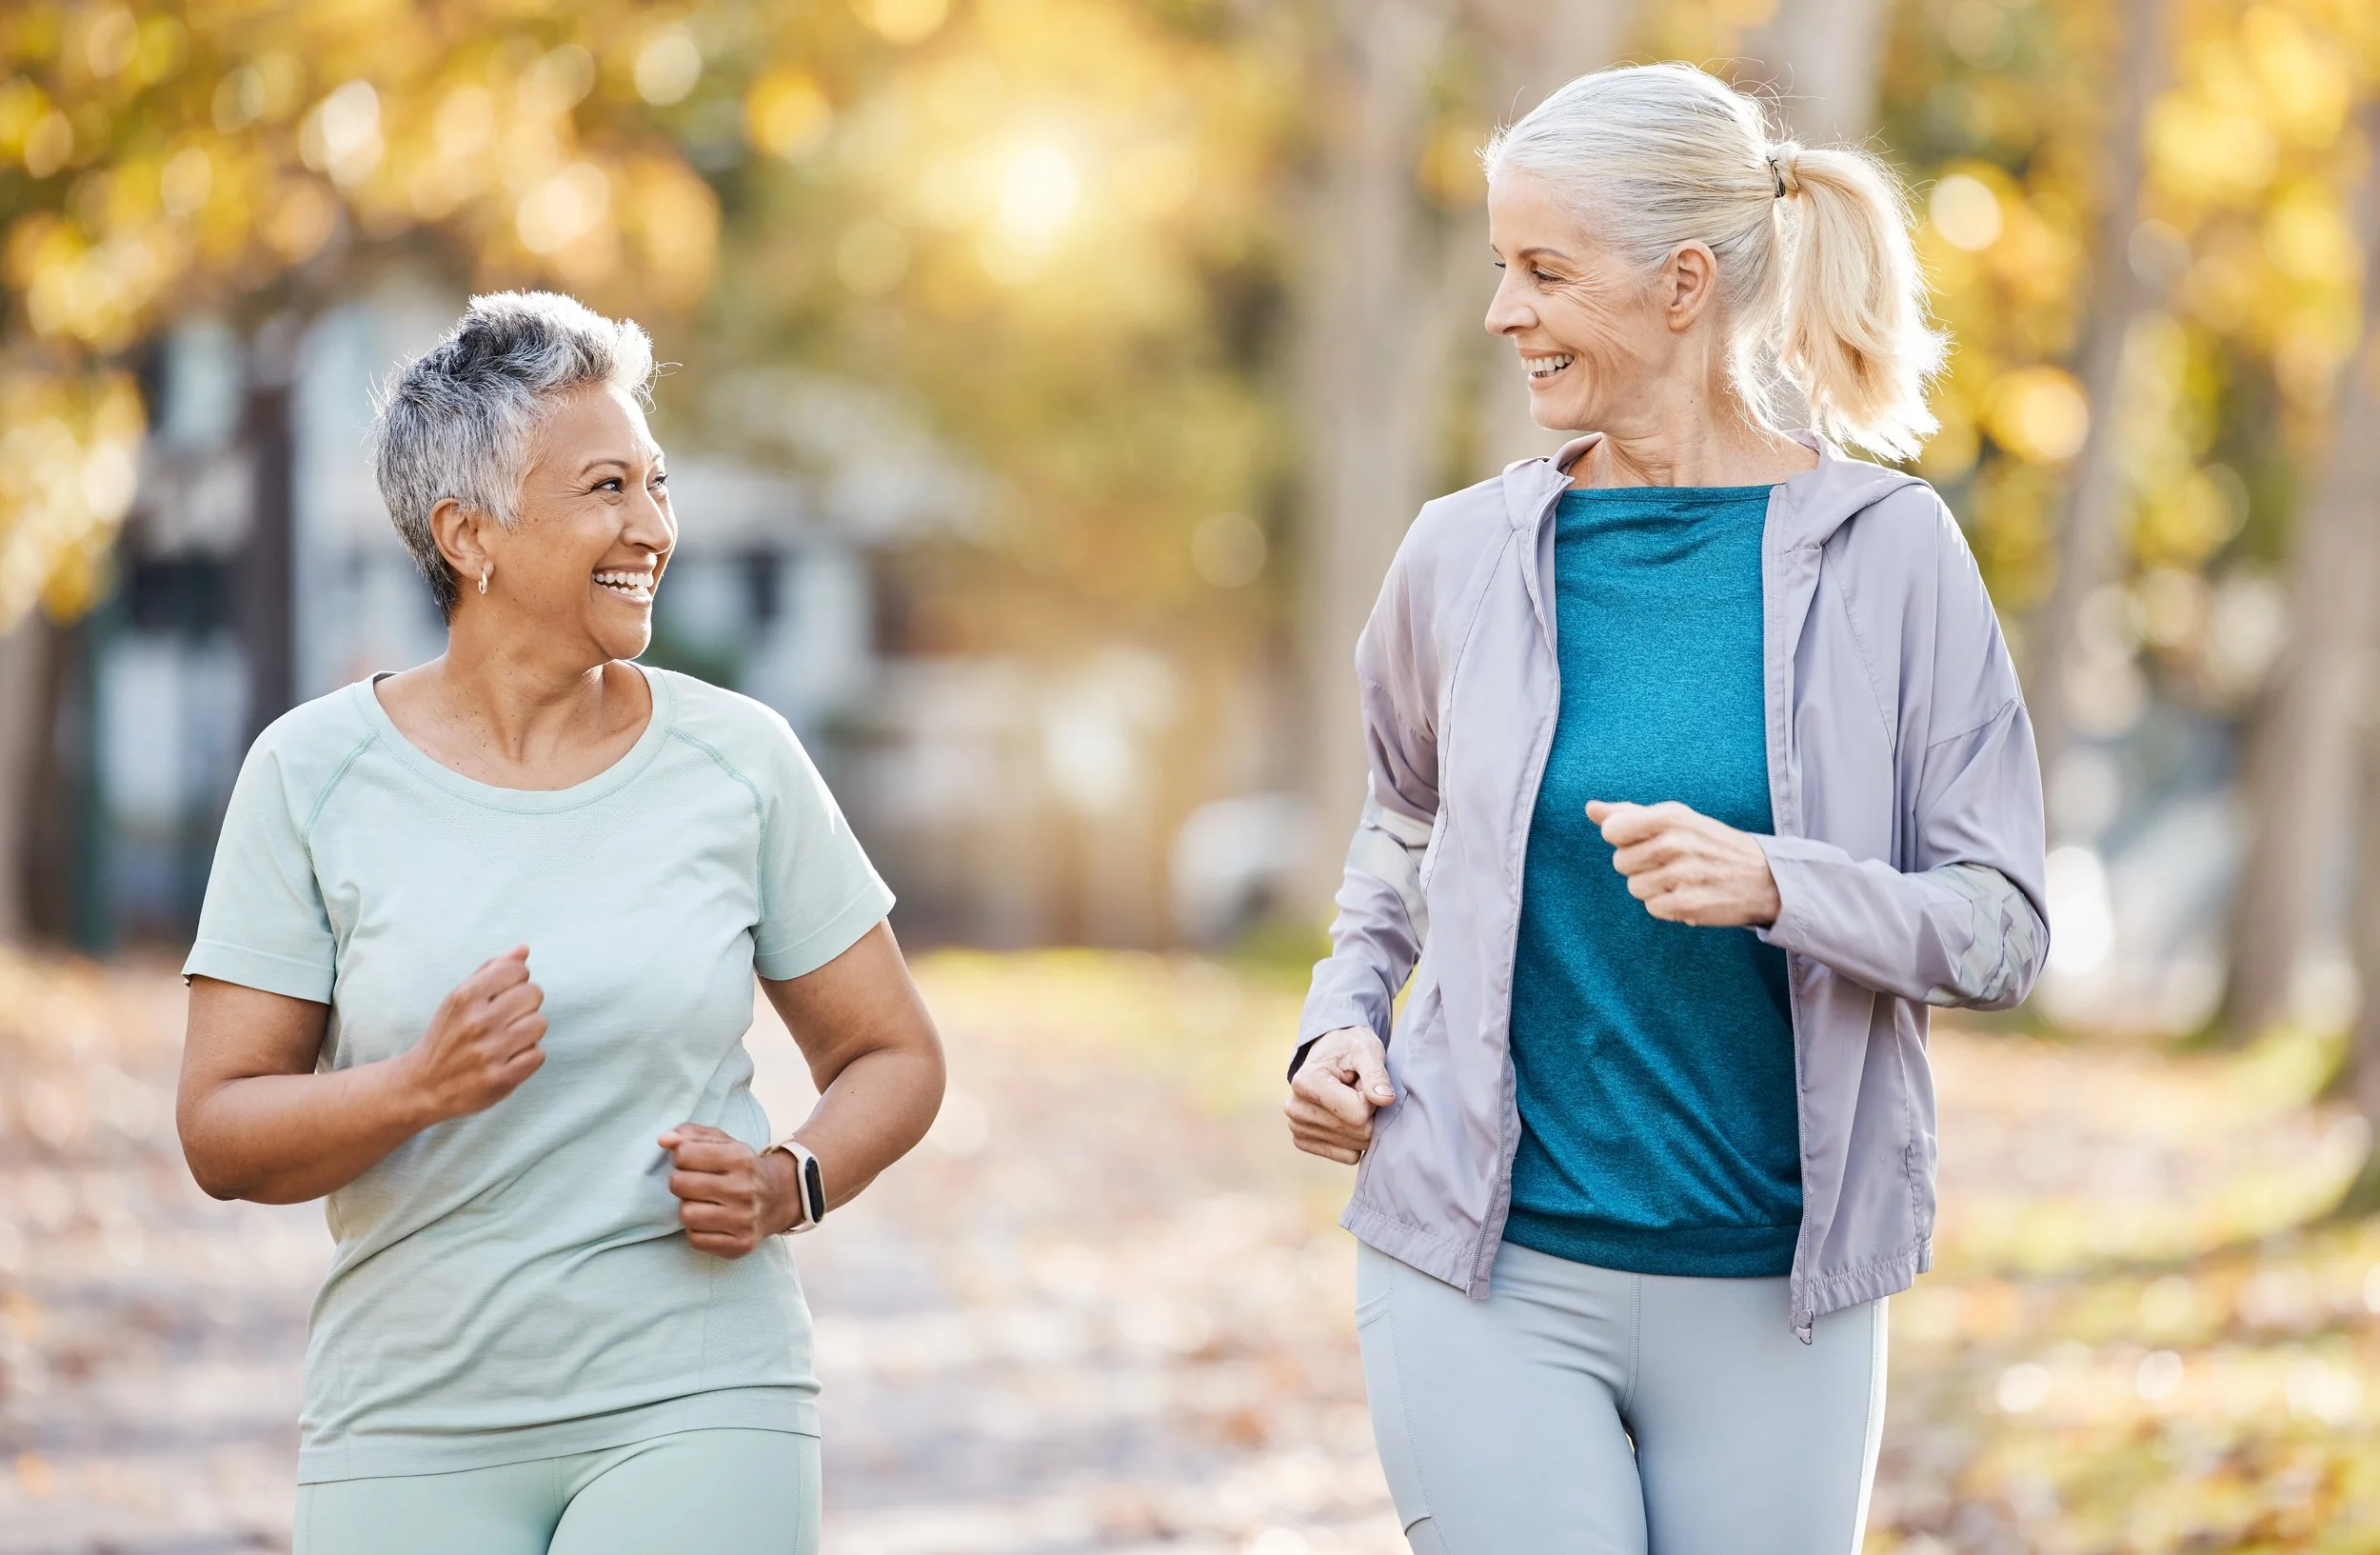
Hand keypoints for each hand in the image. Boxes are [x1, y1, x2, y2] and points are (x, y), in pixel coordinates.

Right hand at [397, 947, 546, 1122]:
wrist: (422, 1086)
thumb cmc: (447, 1036)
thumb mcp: (459, 999)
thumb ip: (492, 971)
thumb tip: (524, 949)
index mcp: (465, 997)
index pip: (517, 970)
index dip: (516, 981)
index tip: (503, 995)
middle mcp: (477, 1022)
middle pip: (534, 994)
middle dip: (525, 1005)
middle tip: (507, 1019)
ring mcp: (489, 1052)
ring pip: (540, 1023)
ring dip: (529, 1031)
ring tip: (508, 1039)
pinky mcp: (500, 1079)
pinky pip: (538, 1054)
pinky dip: (528, 1057)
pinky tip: (508, 1059)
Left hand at [659, 1122, 800, 1257]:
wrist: (779, 1198)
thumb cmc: (741, 1168)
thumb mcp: (724, 1142)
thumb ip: (691, 1134)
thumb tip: (664, 1140)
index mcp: (741, 1157)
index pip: (684, 1154)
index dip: (680, 1157)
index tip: (691, 1162)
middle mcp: (744, 1188)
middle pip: (679, 1184)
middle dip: (680, 1183)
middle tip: (693, 1184)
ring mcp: (744, 1219)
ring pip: (686, 1215)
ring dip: (688, 1208)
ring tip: (702, 1203)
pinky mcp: (740, 1244)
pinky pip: (696, 1240)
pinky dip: (697, 1231)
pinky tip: (709, 1221)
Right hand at [1286, 1026, 1395, 1164]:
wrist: (1332, 1053)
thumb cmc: (1351, 1049)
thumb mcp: (1367, 1051)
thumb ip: (1376, 1074)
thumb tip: (1385, 1099)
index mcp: (1306, 1082)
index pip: (1358, 1114)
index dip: (1373, 1100)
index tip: (1365, 1083)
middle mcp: (1294, 1108)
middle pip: (1356, 1132)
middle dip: (1370, 1114)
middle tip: (1360, 1092)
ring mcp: (1296, 1128)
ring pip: (1354, 1147)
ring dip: (1363, 1126)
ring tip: (1351, 1101)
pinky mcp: (1303, 1142)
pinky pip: (1347, 1156)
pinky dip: (1356, 1140)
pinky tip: (1347, 1117)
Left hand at [1587, 799, 1780, 927]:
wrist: (1764, 877)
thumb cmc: (1711, 844)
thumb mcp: (1677, 819)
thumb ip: (1630, 814)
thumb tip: (1591, 808)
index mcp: (1671, 816)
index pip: (1613, 831)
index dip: (1623, 840)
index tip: (1643, 841)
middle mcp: (1676, 842)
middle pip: (1620, 863)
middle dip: (1640, 866)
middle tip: (1670, 863)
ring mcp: (1683, 874)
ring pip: (1635, 888)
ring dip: (1654, 888)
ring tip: (1681, 880)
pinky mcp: (1689, 903)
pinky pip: (1652, 908)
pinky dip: (1666, 906)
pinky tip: (1687, 896)